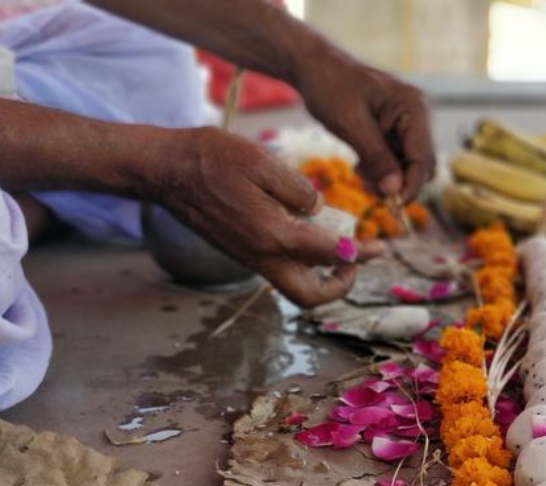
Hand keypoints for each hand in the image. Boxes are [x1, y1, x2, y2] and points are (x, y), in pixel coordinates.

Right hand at [153, 127, 382, 306]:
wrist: (166, 170)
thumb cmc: (211, 159)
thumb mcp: (263, 162)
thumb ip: (298, 190)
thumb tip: (320, 209)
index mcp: (272, 235)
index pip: (329, 255)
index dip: (360, 253)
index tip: (379, 246)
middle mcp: (262, 255)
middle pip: (309, 296)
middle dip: (340, 285)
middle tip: (356, 259)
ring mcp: (249, 257)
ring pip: (294, 286)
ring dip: (322, 277)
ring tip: (338, 247)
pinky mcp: (242, 251)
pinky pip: (279, 269)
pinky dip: (302, 262)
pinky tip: (308, 232)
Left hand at [294, 53, 435, 201]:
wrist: (314, 67)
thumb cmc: (331, 87)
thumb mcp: (351, 125)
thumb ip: (376, 158)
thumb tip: (394, 191)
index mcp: (414, 108)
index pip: (424, 158)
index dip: (411, 185)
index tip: (392, 205)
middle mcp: (418, 115)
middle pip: (421, 164)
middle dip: (398, 182)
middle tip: (368, 188)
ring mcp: (408, 123)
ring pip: (408, 165)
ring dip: (387, 178)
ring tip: (360, 174)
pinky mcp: (395, 130)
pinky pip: (396, 159)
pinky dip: (381, 169)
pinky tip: (360, 166)